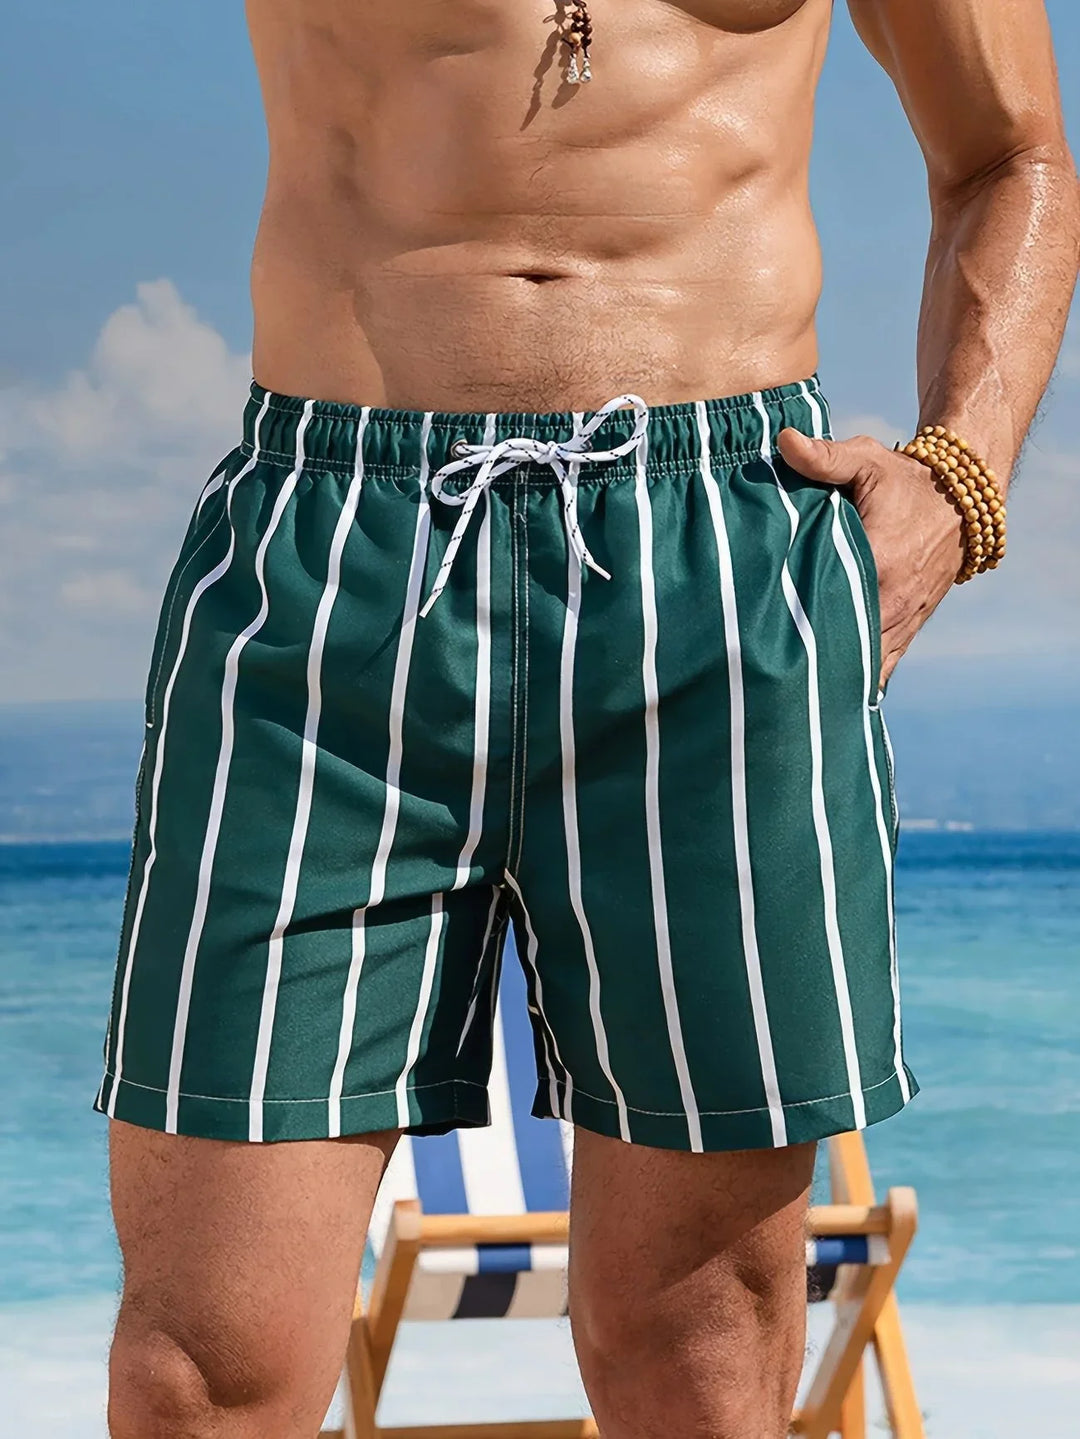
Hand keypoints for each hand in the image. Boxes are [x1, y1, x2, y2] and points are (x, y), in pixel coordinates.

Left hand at [776, 429, 965, 687]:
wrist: (963, 498)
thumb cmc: (906, 478)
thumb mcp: (867, 460)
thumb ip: (824, 457)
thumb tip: (784, 442)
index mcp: (880, 562)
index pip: (831, 606)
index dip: (795, 628)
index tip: (758, 644)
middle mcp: (894, 600)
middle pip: (844, 646)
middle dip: (805, 663)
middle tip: (760, 680)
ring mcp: (904, 619)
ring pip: (864, 665)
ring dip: (830, 679)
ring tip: (785, 699)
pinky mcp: (910, 628)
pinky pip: (883, 666)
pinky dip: (857, 682)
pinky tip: (825, 702)